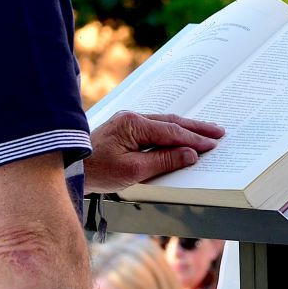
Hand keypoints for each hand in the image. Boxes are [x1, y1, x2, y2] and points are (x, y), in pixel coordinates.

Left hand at [84, 112, 223, 192]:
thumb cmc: (98, 170)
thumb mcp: (134, 171)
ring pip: (164, 122)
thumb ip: (164, 161)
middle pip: (172, 122)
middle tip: (218, 131)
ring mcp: (128, 120)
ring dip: (185, 128)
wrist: (69, 166)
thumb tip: (189, 154)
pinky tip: (180, 133)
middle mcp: (132, 117)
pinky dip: (171, 130)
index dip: (195, 139)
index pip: (172, 132)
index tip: (212, 144)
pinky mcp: (125, 127)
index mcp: (134, 124)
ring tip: (205, 131)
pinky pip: (154, 126)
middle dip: (196, 128)